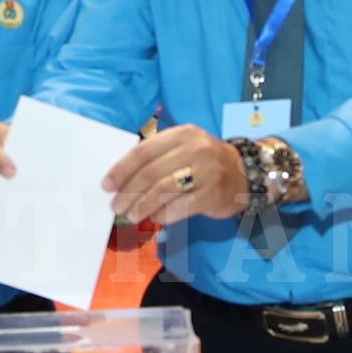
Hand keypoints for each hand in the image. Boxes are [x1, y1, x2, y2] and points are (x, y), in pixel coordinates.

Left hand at [107, 125, 244, 227]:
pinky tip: (155, 218)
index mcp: (182, 134)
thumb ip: (157, 157)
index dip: (121, 170)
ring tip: (131, 215)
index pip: (143, 152)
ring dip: (142, 206)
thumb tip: (121, 180)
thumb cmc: (204, 161)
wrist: (245, 174)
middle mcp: (195, 149)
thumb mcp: (183, 148)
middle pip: (151, 173)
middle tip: (116, 206)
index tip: (107, 185)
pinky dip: (163, 215)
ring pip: (163, 191)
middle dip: (128, 192)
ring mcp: (206, 172)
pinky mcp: (212, 195)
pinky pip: (180, 208)